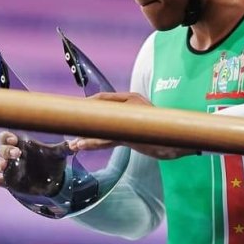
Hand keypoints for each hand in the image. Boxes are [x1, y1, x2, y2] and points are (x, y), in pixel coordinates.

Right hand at [0, 131, 68, 193]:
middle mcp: (14, 155)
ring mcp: (10, 169)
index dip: (8, 137)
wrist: (53, 183)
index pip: (9, 137)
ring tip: (2, 167)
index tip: (14, 140)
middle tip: (16, 154)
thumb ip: (66, 148)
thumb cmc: (53, 163)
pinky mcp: (10, 182)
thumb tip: (78, 144)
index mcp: (22, 144)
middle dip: (6, 150)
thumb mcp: (59, 154)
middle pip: (2, 148)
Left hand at [68, 92, 197, 159]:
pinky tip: (82, 145)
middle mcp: (130, 105)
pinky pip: (108, 139)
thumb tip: (108, 126)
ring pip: (102, 126)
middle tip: (64, 125)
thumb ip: (126, 120)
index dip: (87, 105)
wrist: (179, 142)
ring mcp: (132, 120)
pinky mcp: (132, 135)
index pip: (103, 98)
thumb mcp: (141, 122)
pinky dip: (93, 143)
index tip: (72, 112)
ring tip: (72, 143)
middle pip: (98, 108)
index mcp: (132, 99)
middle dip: (80, 117)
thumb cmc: (160, 132)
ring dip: (84, 136)